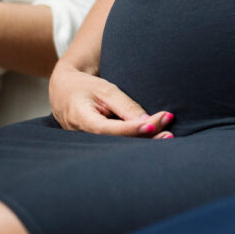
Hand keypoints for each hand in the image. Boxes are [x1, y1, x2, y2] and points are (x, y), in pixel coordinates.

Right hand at [48, 61, 174, 137]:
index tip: (153, 124)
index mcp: (81, 119)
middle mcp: (83, 136)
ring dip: (144, 142)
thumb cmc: (85, 87)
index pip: (107, 129)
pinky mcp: (97, 144)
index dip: (131, 129)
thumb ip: (126, 106)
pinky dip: (137, 142)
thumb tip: (149, 122)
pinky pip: (118, 145)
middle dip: (144, 139)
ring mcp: (89, 143)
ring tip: (168, 136)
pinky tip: (156, 139)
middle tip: (169, 133)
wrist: (65, 91)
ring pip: (119, 146)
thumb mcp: (105, 90)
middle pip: (116, 142)